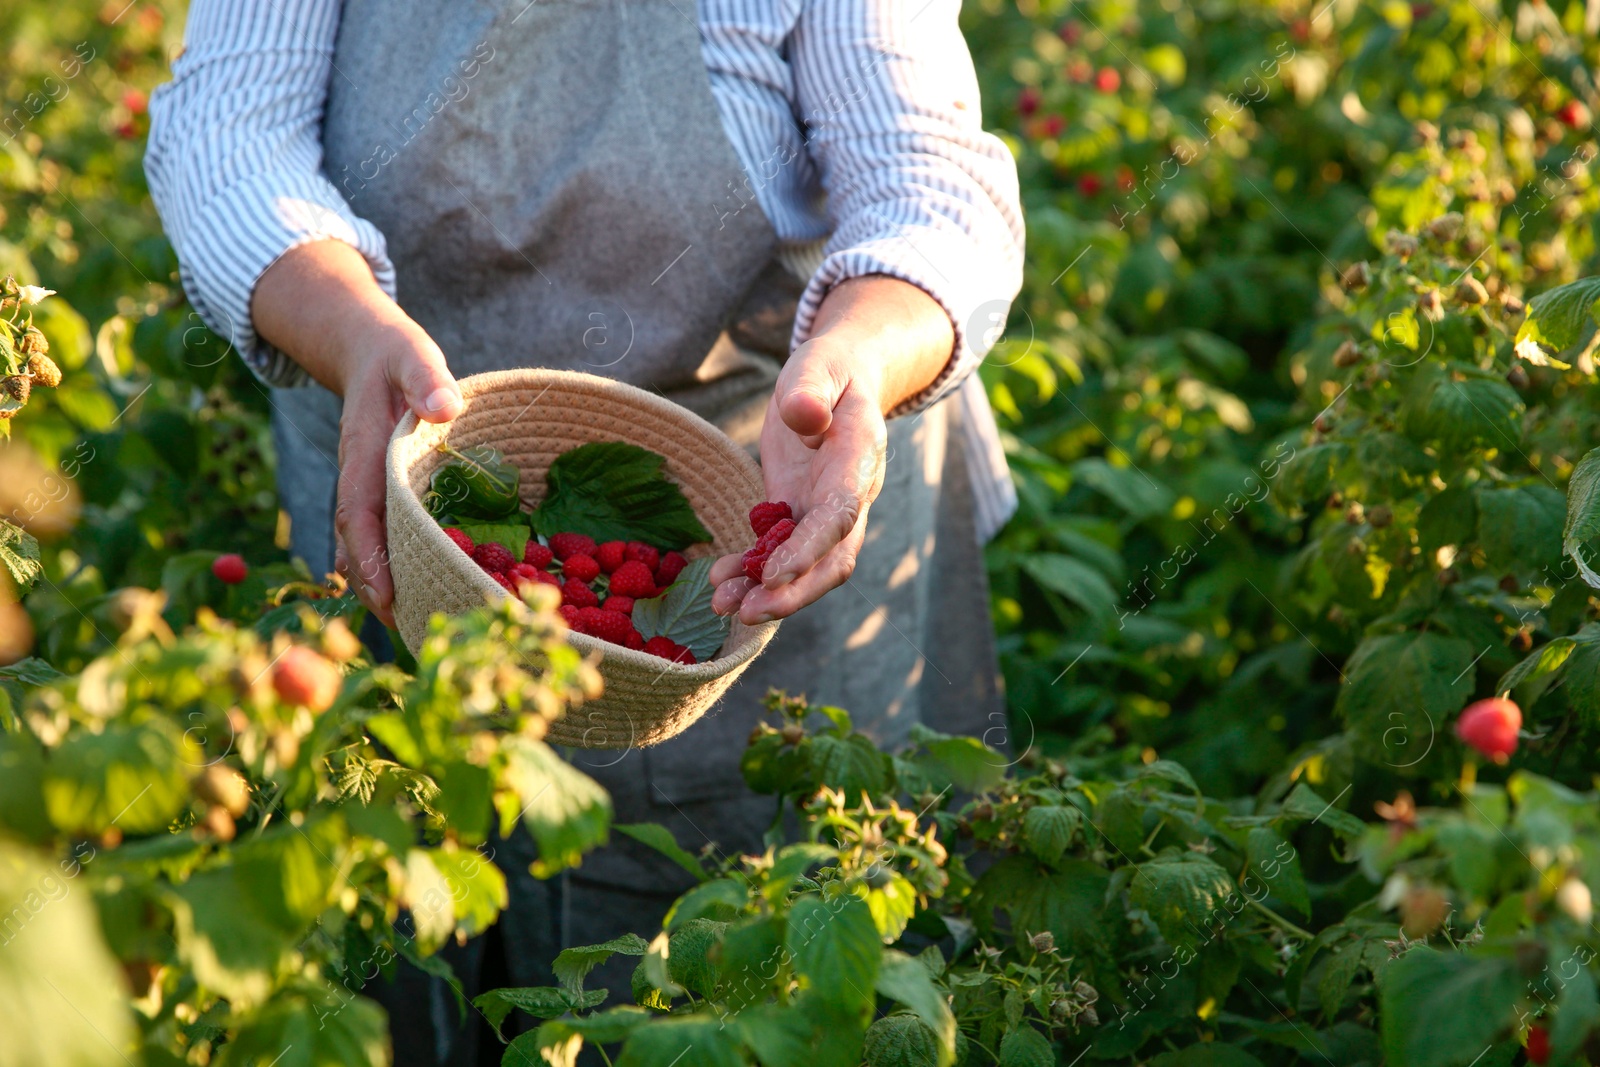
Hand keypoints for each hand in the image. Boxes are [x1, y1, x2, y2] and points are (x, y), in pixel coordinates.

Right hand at [332, 322, 461, 624]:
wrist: (369, 352)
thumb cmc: (397, 358)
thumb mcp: (414, 357)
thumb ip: (427, 379)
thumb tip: (444, 409)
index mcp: (363, 453)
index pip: (358, 512)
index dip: (368, 556)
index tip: (386, 595)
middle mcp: (357, 479)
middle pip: (356, 543)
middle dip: (373, 587)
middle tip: (403, 630)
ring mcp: (364, 489)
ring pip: (361, 546)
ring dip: (378, 585)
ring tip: (407, 629)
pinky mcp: (377, 494)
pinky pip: (374, 537)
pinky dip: (385, 567)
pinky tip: (406, 598)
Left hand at [708, 339, 888, 623]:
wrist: (838, 380)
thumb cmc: (828, 370)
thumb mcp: (817, 366)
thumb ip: (810, 391)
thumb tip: (805, 419)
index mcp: (859, 460)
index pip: (839, 516)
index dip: (808, 551)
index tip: (773, 576)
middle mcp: (849, 496)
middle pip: (832, 560)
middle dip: (793, 593)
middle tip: (747, 613)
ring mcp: (825, 512)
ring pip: (807, 568)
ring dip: (769, 593)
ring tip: (721, 606)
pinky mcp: (799, 516)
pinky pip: (780, 554)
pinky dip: (753, 572)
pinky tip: (720, 582)